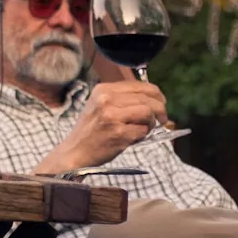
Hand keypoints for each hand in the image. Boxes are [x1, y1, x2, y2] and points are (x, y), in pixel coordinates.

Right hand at [34, 81, 166, 173]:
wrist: (74, 152)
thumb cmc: (90, 130)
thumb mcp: (99, 105)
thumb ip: (121, 98)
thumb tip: (152, 97)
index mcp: (103, 90)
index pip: (139, 85)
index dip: (155, 94)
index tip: (161, 102)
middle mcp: (107, 100)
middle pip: (147, 98)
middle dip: (160, 109)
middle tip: (163, 118)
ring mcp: (112, 117)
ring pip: (148, 112)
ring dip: (152, 123)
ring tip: (145, 129)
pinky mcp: (118, 134)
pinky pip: (143, 131)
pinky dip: (143, 135)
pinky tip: (134, 138)